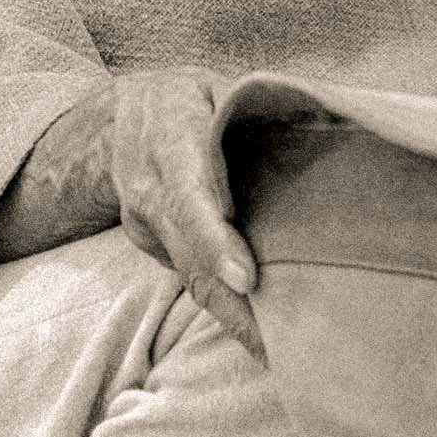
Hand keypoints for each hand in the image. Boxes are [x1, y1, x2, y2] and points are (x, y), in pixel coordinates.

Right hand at [111, 70, 262, 359]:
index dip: (214, 240)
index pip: (189, 196)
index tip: (246, 280)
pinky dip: (221, 301)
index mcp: (170, 141)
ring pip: (188, 275)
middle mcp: (149, 188)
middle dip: (231, 306)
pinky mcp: (151, 242)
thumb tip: (316, 125)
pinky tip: (258, 327)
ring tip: (276, 351)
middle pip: (189, 254)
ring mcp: (144, 222)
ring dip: (230, 315)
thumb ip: (253, 111)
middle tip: (277, 346)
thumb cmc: (187, 97)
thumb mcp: (217, 85)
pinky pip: (188, 274)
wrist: (121, 110)